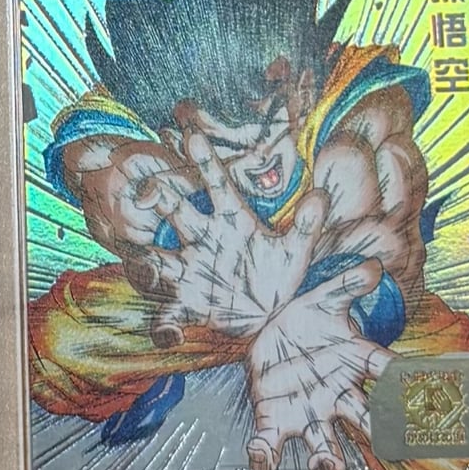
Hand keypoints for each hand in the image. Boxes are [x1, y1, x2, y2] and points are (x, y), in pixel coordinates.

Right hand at [130, 135, 323, 344]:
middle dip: (160, 198)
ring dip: (148, 262)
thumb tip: (322, 195)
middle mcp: (204, 241)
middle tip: (148, 187)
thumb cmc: (278, 276)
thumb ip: (307, 226)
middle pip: (177, 212)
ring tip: (146, 262)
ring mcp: (191, 271)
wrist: (269, 317)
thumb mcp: (295, 252)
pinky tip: (171, 336)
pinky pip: (168, 316)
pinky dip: (165, 327)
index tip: (191, 134)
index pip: (217, 185)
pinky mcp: (188, 304)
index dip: (205, 160)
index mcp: (232, 221)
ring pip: (159, 262)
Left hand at [242, 258, 391, 469]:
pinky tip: (262, 460)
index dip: (405, 380)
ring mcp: (307, 412)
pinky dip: (265, 455)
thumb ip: (347, 287)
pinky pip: (271, 442)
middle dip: (375, 433)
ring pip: (322, 443)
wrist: (267, 332)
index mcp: (353, 364)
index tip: (421, 388)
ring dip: (328, 459)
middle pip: (362, 419)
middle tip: (389, 444)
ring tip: (331, 467)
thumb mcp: (324, 300)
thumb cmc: (304, 321)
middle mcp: (336, 395)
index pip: (385, 371)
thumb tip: (373, 267)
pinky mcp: (273, 420)